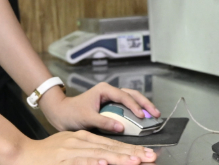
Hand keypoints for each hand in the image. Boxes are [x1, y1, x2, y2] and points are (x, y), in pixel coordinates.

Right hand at [10, 130, 156, 164]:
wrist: (21, 153)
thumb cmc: (47, 155)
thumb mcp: (71, 149)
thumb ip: (91, 153)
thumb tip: (109, 159)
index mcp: (84, 138)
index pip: (112, 144)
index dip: (131, 149)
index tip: (148, 154)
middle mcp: (79, 142)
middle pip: (110, 148)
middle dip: (132, 153)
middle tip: (150, 157)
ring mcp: (70, 150)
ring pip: (99, 154)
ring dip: (118, 158)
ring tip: (134, 161)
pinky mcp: (61, 160)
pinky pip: (79, 161)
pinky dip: (92, 162)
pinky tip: (104, 163)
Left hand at [37, 83, 161, 132]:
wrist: (62, 113)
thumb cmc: (72, 113)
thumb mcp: (87, 118)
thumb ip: (104, 122)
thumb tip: (120, 127)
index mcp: (104, 90)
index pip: (124, 97)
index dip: (134, 106)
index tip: (142, 116)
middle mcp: (109, 91)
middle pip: (132, 95)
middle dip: (145, 103)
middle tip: (156, 113)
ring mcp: (111, 98)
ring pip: (132, 99)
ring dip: (143, 106)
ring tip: (153, 114)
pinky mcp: (111, 105)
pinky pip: (127, 106)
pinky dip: (136, 111)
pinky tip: (143, 118)